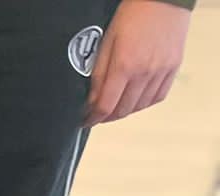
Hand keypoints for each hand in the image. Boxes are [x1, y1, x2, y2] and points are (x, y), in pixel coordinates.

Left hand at [86, 0, 188, 124]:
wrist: (164, 0)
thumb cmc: (132, 16)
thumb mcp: (106, 42)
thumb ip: (99, 74)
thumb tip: (91, 101)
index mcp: (124, 66)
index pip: (105, 106)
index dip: (92, 118)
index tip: (85, 121)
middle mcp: (145, 73)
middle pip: (123, 110)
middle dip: (107, 117)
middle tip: (98, 114)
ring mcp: (161, 72)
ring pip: (140, 106)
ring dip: (125, 111)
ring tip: (115, 106)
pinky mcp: (173, 68)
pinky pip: (158, 96)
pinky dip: (144, 103)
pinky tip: (135, 98)